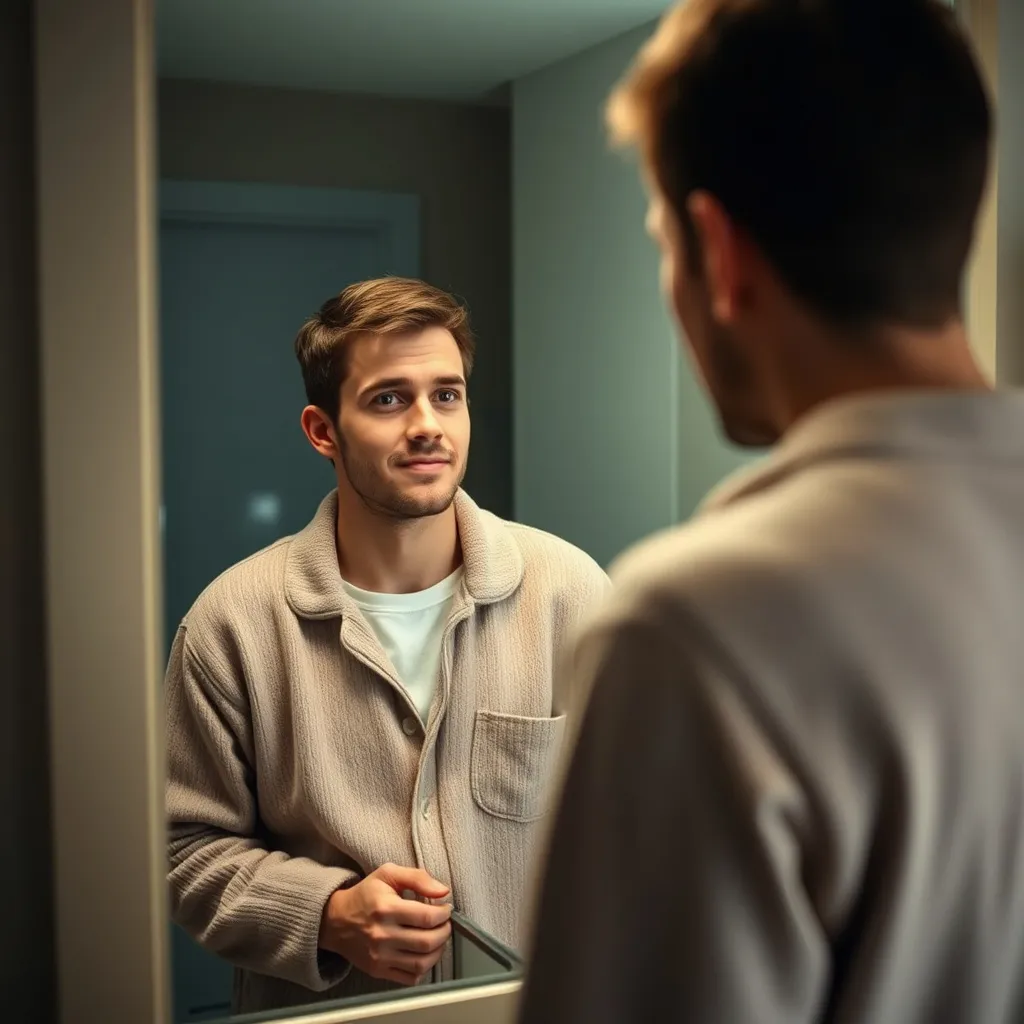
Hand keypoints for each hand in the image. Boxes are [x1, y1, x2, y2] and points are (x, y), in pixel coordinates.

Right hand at [319, 863, 451, 985]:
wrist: (336, 920)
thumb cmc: (365, 895)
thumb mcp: (388, 874)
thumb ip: (417, 877)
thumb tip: (443, 891)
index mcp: (386, 908)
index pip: (427, 917)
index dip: (444, 913)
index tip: (445, 909)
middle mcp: (382, 935)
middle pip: (427, 942)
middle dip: (444, 932)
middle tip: (445, 923)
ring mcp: (379, 956)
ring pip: (421, 963)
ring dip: (438, 951)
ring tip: (438, 938)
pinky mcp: (378, 970)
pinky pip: (410, 978)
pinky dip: (423, 969)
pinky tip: (424, 954)